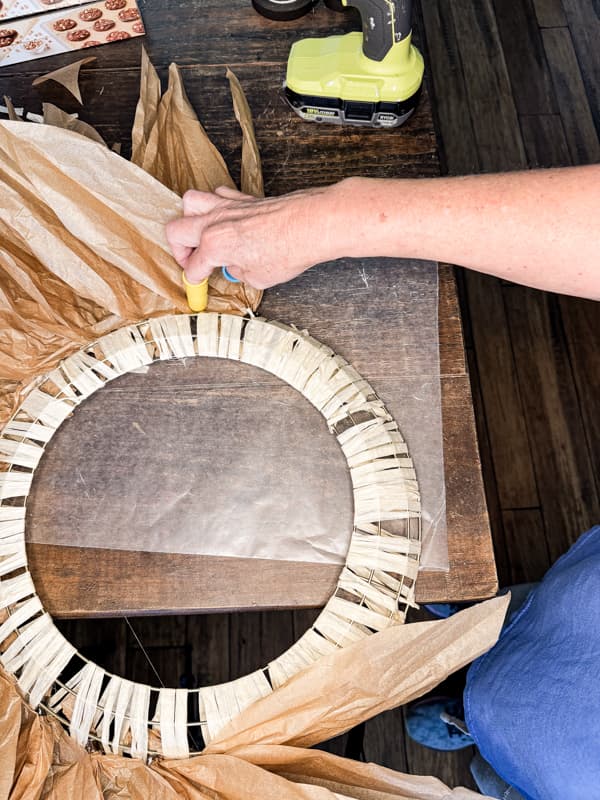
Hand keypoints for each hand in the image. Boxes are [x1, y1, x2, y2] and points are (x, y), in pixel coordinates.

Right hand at [165, 184, 343, 288]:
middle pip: (176, 230)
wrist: (312, 224)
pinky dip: (214, 206)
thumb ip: (239, 272)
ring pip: (191, 203)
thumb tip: (234, 267)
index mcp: (214, 244)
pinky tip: (224, 219)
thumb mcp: (259, 277)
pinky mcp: (244, 198)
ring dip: (190, 220)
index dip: (194, 279)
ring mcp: (228, 205)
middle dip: (179, 250)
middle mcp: (215, 221)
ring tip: (199, 235)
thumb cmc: (289, 250)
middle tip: (191, 261)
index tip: (197, 284)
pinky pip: (217, 195)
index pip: (193, 266)